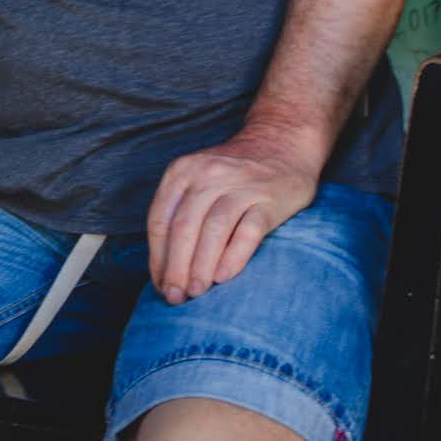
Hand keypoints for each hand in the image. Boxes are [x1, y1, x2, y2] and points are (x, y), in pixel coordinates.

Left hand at [144, 133, 319, 305]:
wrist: (283, 143)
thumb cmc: (233, 173)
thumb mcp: (197, 178)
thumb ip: (180, 211)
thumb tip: (164, 266)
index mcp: (182, 172)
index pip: (160, 220)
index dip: (157, 257)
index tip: (159, 284)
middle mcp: (208, 175)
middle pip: (183, 227)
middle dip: (175, 267)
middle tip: (175, 297)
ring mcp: (241, 185)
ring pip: (213, 230)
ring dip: (201, 266)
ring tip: (196, 292)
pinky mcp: (270, 199)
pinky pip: (249, 231)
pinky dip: (234, 256)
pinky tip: (224, 277)